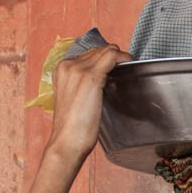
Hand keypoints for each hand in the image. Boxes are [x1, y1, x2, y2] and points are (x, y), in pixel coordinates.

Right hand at [45, 44, 132, 162]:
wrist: (67, 142)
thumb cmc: (74, 127)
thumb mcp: (76, 100)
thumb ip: (84, 87)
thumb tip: (103, 80)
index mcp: (61, 69)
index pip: (89, 54)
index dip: (106, 59)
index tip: (118, 68)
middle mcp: (68, 65)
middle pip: (98, 50)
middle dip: (114, 57)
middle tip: (127, 68)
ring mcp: (78, 70)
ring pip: (106, 51)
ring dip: (120, 57)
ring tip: (129, 67)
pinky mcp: (91, 77)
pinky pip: (112, 57)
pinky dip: (123, 58)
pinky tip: (130, 65)